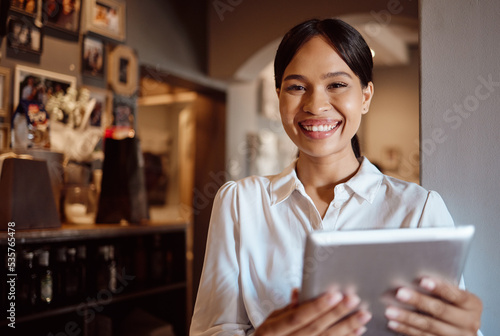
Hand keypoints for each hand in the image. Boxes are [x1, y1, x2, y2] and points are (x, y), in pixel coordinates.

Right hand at [255, 288, 371, 335]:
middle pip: (315, 328)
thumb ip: (287, 308)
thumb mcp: (271, 320)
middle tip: (353, 300)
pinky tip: (357, 331)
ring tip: (362, 315)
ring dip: (346, 328)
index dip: (316, 306)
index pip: (298, 317)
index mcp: (272, 331)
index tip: (334, 294)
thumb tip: (300, 292)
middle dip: (336, 314)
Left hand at [384, 277, 481, 335]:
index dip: (439, 288)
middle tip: (400, 293)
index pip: (456, 294)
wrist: (462, 329)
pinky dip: (406, 329)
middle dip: (418, 301)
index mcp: (472, 304)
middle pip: (440, 310)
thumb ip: (441, 288)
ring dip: (407, 317)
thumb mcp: (455, 296)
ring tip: (390, 310)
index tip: (423, 281)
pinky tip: (394, 323)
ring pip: (429, 325)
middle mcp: (469, 322)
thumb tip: (412, 275)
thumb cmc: (454, 305)